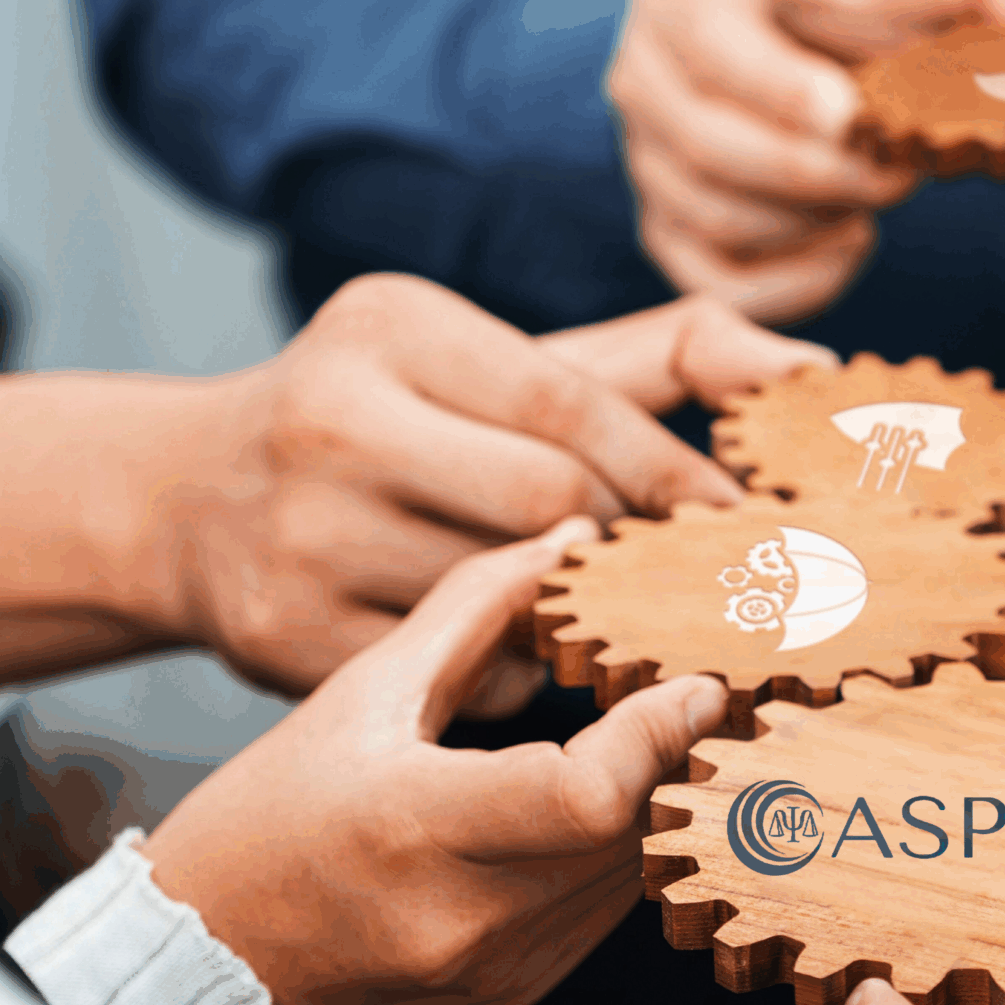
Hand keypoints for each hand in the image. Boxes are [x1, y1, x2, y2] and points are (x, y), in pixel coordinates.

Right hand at [0, 275, 829, 704]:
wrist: (191, 504)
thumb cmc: (404, 422)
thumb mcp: (503, 362)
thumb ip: (664, 356)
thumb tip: (814, 368)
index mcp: (390, 326)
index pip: (571, 407)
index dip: (673, 475)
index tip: (749, 525)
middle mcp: (328, 417)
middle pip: (546, 507)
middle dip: (629, 550)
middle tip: (695, 581)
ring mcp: (298, 532)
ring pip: (507, 601)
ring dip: (580, 619)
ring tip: (613, 616)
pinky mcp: (283, 636)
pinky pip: (458, 679)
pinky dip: (512, 678)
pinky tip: (516, 658)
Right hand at [142, 520, 726, 1004]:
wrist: (197, 976)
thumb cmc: (258, 828)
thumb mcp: (354, 698)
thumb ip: (469, 613)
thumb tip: (562, 541)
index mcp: (416, 829)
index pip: (590, 795)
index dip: (661, 736)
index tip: (697, 683)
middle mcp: (468, 915)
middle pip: (637, 831)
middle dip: (687, 758)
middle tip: (716, 693)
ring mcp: (499, 966)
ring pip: (637, 875)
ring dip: (670, 805)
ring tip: (683, 736)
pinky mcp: (517, 992)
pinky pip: (607, 914)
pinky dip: (626, 851)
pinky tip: (623, 801)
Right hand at [611, 0, 1004, 322]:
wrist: (792, 51)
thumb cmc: (873, 11)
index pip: (718, 48)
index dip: (784, 90)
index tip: (851, 116)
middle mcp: (643, 75)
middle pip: (715, 148)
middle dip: (824, 173)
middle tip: (901, 173)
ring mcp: (643, 161)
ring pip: (717, 220)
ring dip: (813, 221)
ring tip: (876, 192)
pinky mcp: (665, 232)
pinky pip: (717, 286)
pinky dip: (794, 283)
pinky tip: (849, 245)